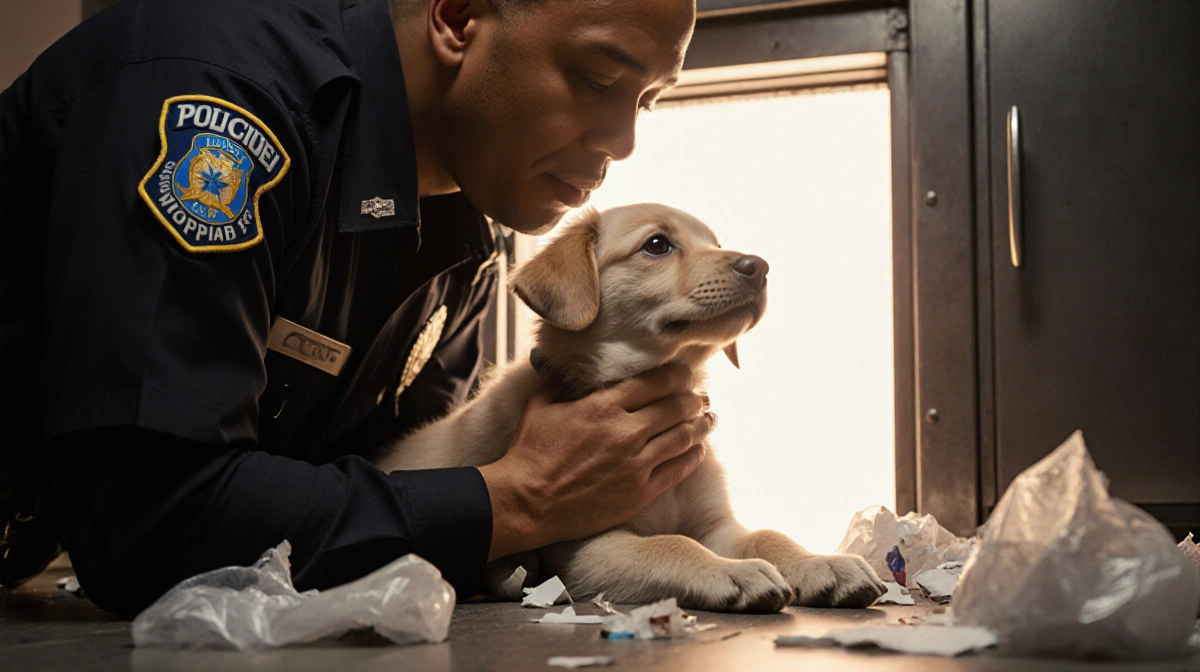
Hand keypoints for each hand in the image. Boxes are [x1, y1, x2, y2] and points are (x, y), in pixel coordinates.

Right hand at [478, 362, 715, 560]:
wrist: (526, 503)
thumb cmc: (529, 452)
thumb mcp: (540, 406)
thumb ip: (559, 381)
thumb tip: (565, 362)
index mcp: (603, 406)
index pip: (655, 381)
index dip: (677, 375)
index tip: (685, 373)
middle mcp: (626, 432)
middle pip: (676, 407)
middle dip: (693, 398)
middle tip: (700, 396)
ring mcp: (636, 464)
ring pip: (684, 437)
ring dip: (702, 425)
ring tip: (709, 419)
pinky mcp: (639, 493)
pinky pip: (678, 469)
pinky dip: (694, 455)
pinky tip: (699, 449)